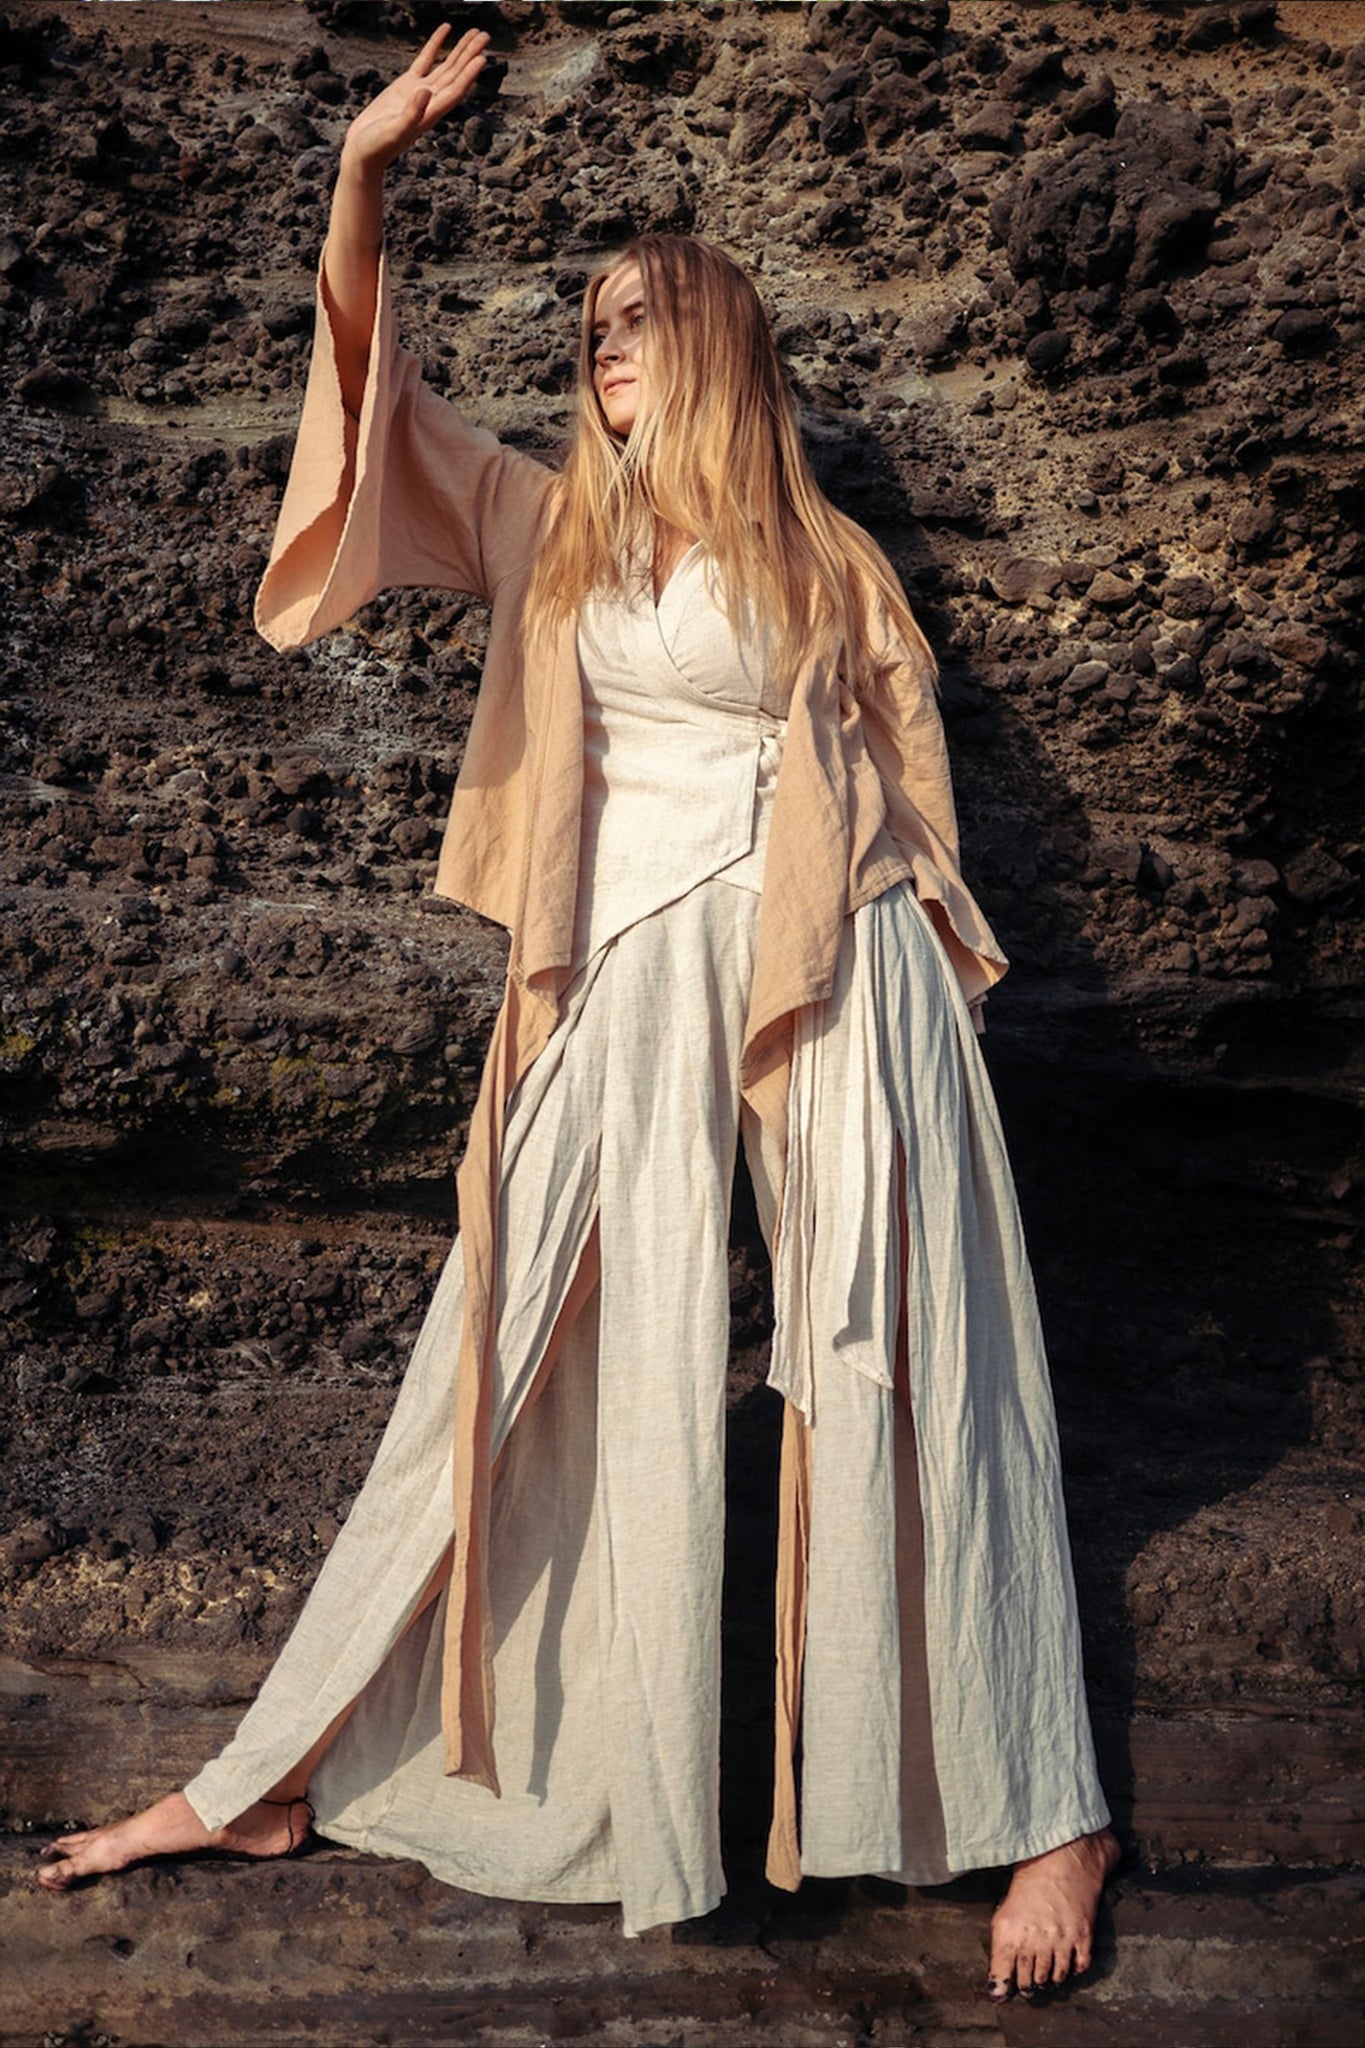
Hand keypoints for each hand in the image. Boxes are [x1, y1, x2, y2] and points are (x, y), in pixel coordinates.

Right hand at [341, 24, 490, 177]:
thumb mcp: (393, 131)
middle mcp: (430, 101)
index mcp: (430, 113)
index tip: (482, 57)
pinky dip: (435, 45)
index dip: (469, 75)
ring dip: (461, 50)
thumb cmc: (376, 147)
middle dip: (470, 55)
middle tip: (485, 35)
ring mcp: (419, 92)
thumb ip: (411, 114)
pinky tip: (445, 30)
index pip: (455, 90)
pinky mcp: (406, 85)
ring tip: (475, 32)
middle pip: (456, 75)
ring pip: (445, 66)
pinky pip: (425, 61)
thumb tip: (426, 91)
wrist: (363, 152)